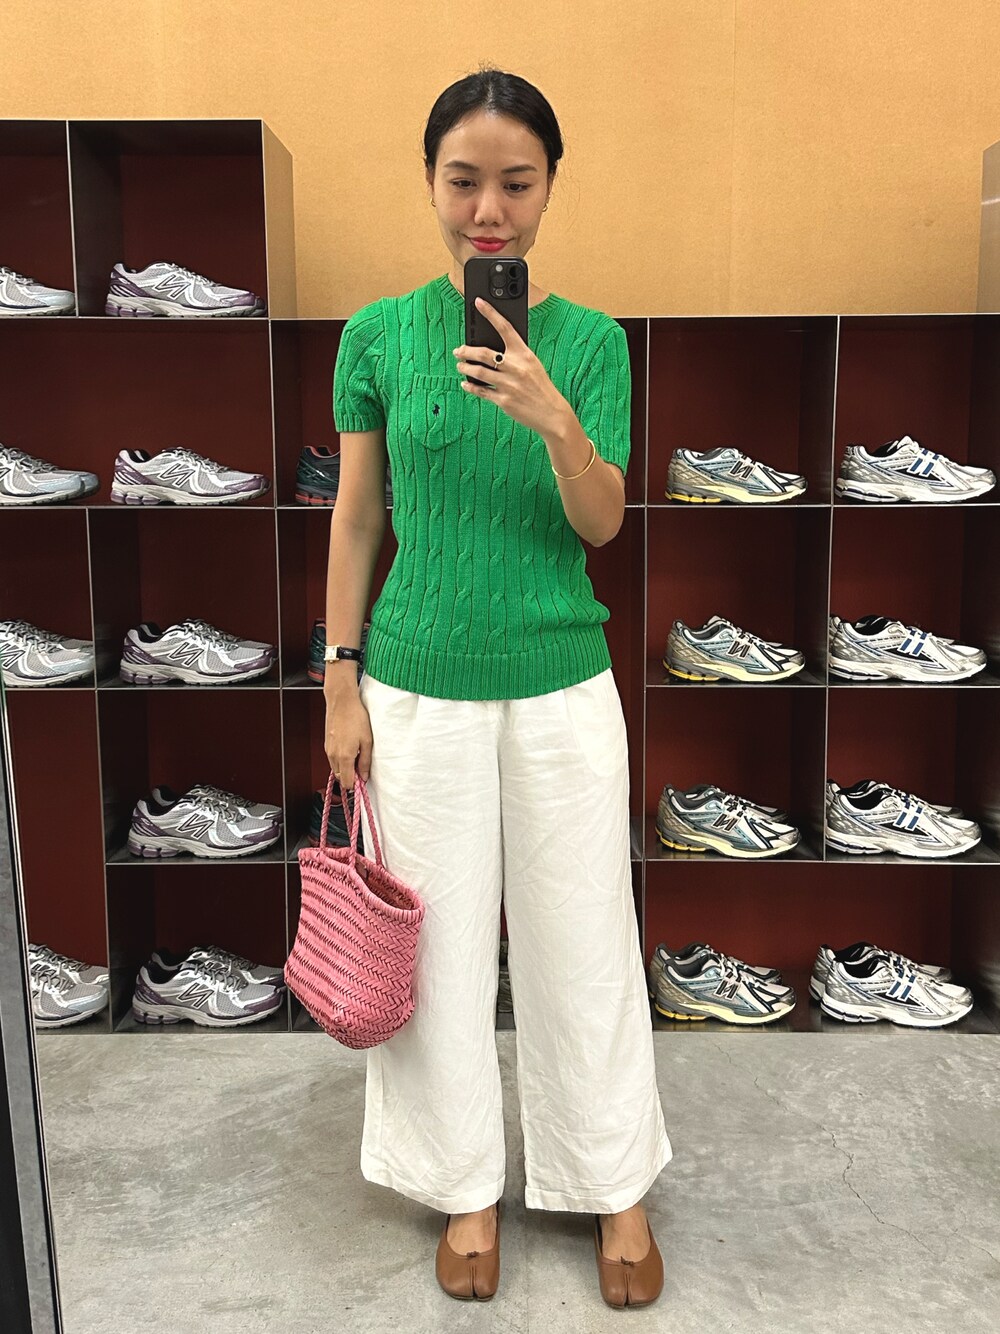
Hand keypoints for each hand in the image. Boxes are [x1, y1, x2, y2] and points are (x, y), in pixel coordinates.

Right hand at [324, 692, 372, 791]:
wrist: (342, 702)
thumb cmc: (355, 717)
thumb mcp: (367, 741)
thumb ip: (365, 761)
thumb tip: (364, 775)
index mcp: (344, 757)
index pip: (347, 782)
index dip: (356, 785)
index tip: (363, 780)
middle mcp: (333, 755)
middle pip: (340, 777)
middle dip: (350, 776)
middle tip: (361, 767)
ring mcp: (328, 750)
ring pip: (336, 768)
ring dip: (345, 768)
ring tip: (357, 755)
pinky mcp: (327, 744)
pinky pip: (333, 759)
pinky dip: (340, 759)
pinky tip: (350, 748)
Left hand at [453, 296, 568, 437]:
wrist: (551, 412)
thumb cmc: (540, 386)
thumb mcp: (532, 364)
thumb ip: (515, 355)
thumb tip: (491, 349)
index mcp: (524, 354)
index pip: (505, 327)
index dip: (490, 313)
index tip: (478, 302)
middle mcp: (515, 367)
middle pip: (483, 353)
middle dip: (466, 351)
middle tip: (458, 351)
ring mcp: (508, 384)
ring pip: (478, 372)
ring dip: (465, 367)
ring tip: (460, 365)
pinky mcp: (504, 400)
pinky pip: (481, 391)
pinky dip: (470, 386)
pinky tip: (466, 383)